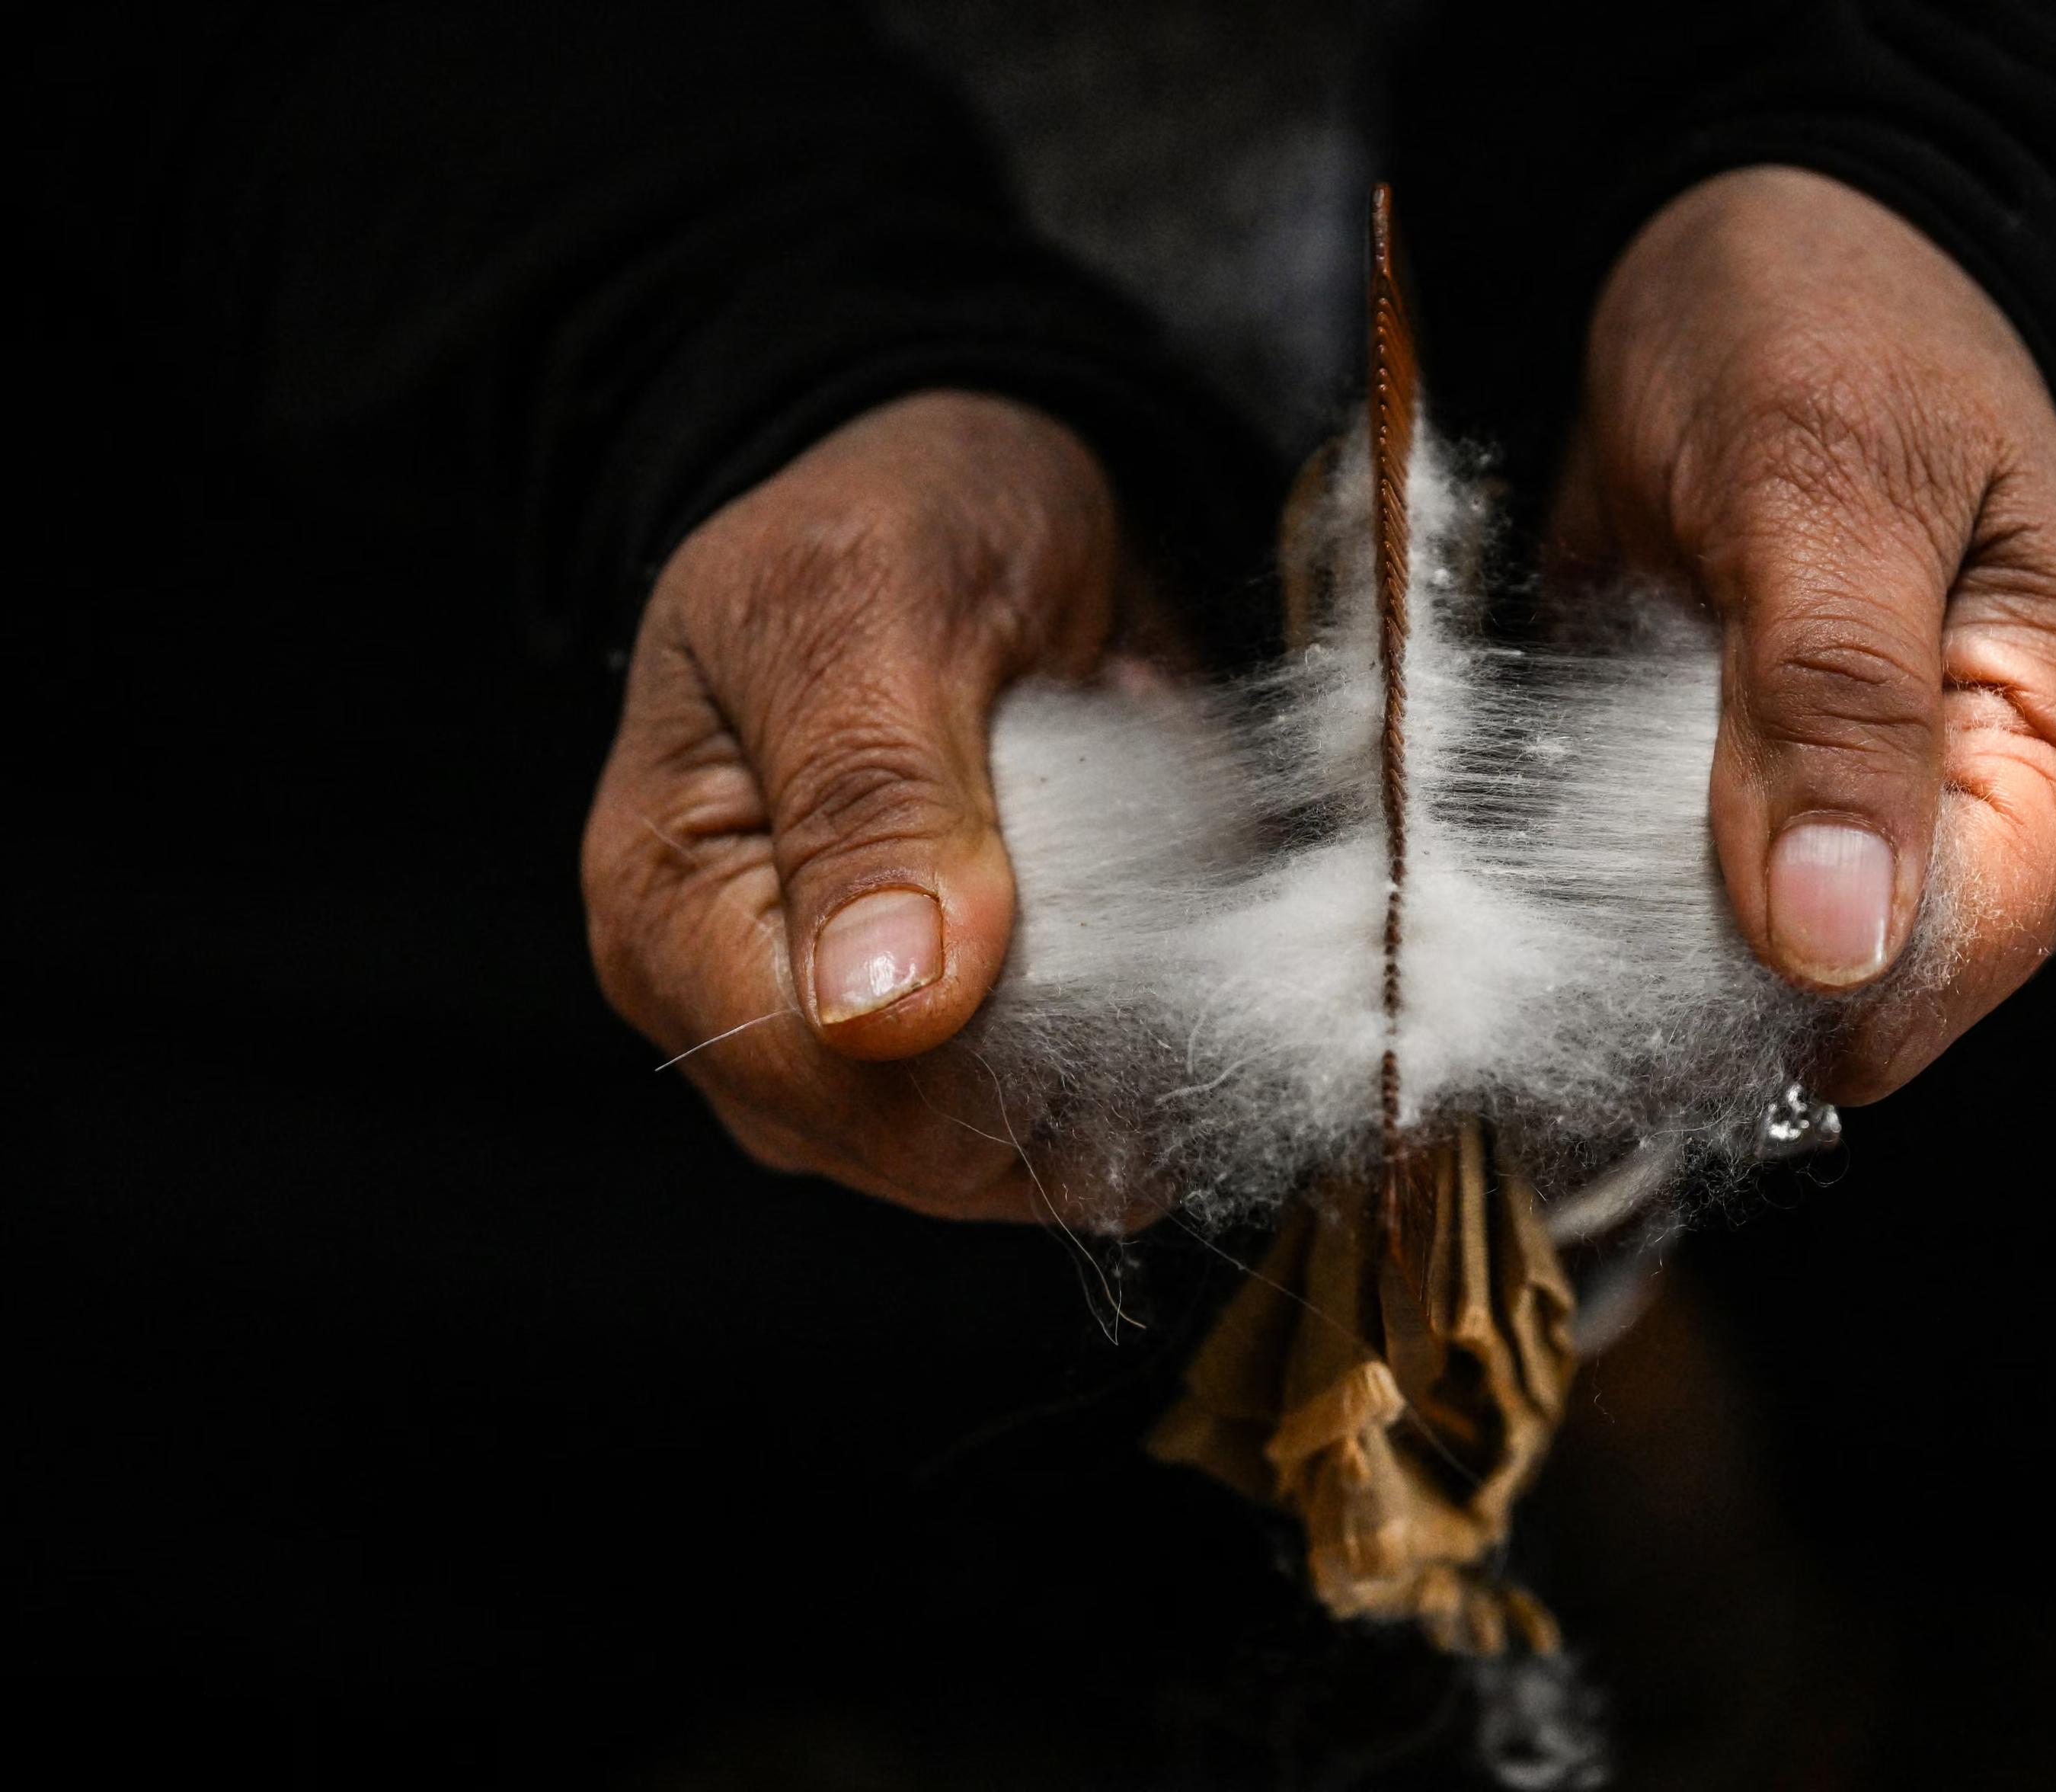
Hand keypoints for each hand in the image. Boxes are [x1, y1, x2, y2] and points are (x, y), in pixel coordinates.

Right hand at [582, 391, 1120, 1218]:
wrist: (970, 493)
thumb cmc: (895, 521)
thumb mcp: (875, 604)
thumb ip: (877, 799)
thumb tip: (887, 1014)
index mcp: (673, 913)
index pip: (853, 1099)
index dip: (1006, 1059)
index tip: (1110, 911)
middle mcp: (742, 1015)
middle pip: (944, 1154)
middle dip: (1081, 1039)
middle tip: (1126, 854)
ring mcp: (851, 1048)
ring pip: (1031, 1150)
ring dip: (1130, 1029)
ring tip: (1129, 863)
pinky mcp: (955, 1045)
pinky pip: (1087, 1103)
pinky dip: (1152, 1021)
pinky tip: (1149, 909)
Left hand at [1557, 168, 2055, 1101]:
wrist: (1757, 245)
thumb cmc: (1823, 320)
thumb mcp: (1820, 481)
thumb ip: (1830, 702)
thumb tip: (1836, 942)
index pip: (1948, 966)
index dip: (1790, 982)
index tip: (1637, 928)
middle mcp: (2001, 806)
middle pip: (1853, 997)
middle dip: (1704, 963)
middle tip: (1578, 858)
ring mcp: (1888, 815)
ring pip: (1757, 973)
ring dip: (1643, 931)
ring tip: (1570, 820)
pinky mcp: (1783, 804)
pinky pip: (1692, 909)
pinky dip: (1614, 883)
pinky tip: (1567, 818)